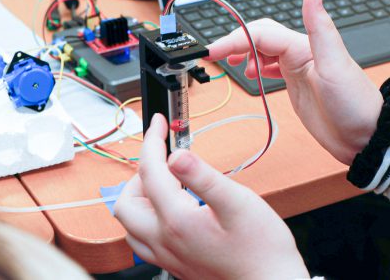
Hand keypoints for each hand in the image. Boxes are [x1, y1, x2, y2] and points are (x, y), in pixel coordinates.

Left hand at [114, 114, 307, 279]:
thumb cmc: (262, 249)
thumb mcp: (239, 203)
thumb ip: (204, 177)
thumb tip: (177, 155)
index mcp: (177, 221)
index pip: (150, 172)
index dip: (152, 141)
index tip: (159, 124)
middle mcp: (165, 241)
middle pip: (127, 202)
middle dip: (140, 174)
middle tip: (163, 160)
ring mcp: (168, 256)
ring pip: (131, 226)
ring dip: (140, 199)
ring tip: (165, 184)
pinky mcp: (176, 265)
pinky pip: (145, 241)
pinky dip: (147, 220)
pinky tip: (170, 212)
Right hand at [206, 0, 382, 164]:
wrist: (367, 137)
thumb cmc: (356, 104)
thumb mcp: (336, 65)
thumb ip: (321, 27)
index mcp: (304, 46)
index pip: (260, 35)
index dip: (234, 40)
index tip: (213, 52)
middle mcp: (300, 53)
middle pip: (259, 37)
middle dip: (234, 43)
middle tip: (214, 57)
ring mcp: (297, 68)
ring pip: (263, 50)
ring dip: (244, 52)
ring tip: (230, 63)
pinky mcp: (296, 85)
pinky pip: (270, 67)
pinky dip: (256, 66)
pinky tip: (253, 73)